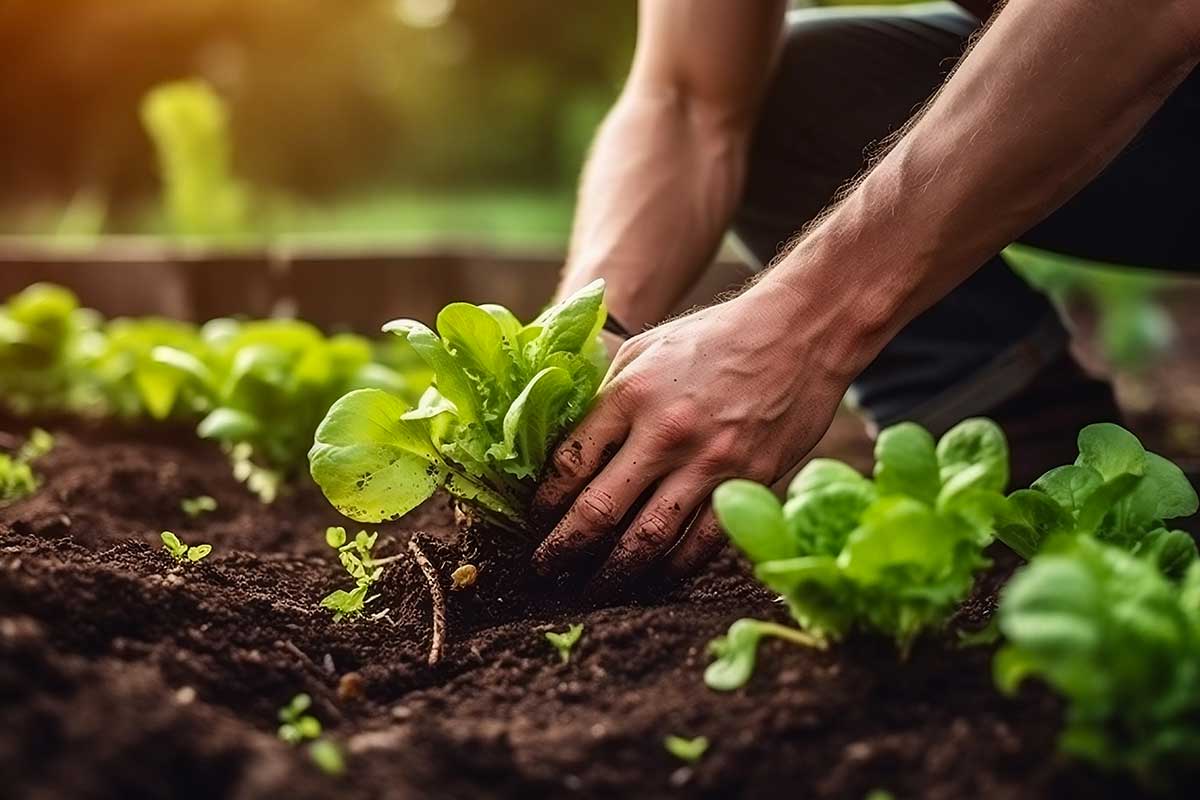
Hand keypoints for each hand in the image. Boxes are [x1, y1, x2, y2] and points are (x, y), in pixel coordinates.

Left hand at [530, 282, 853, 592]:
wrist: (799, 332)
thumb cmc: (714, 338)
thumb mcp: (645, 350)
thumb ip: (606, 398)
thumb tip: (565, 448)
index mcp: (631, 395)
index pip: (569, 464)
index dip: (543, 504)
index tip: (532, 524)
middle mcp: (665, 432)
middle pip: (599, 510)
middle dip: (563, 550)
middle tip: (543, 572)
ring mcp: (710, 462)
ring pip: (647, 538)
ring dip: (613, 572)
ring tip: (590, 589)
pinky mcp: (748, 483)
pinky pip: (702, 543)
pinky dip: (672, 568)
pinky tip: (653, 578)